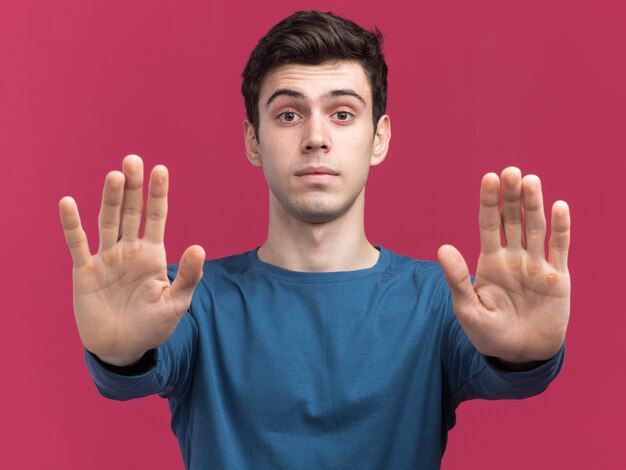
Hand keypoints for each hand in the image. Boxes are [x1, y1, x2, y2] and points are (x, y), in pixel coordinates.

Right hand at [59, 155, 204, 365]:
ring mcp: (106, 259)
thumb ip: (189, 277)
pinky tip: (68, 203)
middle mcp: (129, 250)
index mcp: (153, 254)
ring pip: (107, 222)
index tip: (160, 169)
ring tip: (115, 175)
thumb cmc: (152, 326)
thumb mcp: (176, 303)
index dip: (158, 194)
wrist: (122, 349)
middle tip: (133, 160)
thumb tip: (200, 247)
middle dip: (132, 187)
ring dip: (110, 199)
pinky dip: (72, 225)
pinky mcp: (85, 272)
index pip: (157, 217)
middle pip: (130, 212)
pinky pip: (77, 244)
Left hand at [438, 167, 570, 364]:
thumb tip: (442, 248)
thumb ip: (458, 279)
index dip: (489, 202)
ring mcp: (536, 265)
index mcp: (490, 262)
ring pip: (536, 228)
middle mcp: (513, 258)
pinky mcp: (558, 278)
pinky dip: (561, 228)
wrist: (521, 355)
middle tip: (511, 172)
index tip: (488, 178)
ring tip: (531, 181)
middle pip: (512, 220)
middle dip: (511, 196)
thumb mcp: (468, 309)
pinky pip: (560, 248)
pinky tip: (559, 206)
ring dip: (534, 205)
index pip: (489, 224)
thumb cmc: (489, 334)